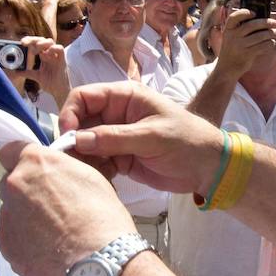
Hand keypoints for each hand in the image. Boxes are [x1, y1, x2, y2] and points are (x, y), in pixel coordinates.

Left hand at [0, 143, 135, 275]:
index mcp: (35, 162)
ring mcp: (6, 217)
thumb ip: (62, 171)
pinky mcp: (5, 246)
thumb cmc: (103, 218)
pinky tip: (47, 250)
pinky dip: (25, 241)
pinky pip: (12, 237)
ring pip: (10, 211)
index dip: (25, 163)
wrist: (99, 263)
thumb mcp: (90, 178)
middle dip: (26, 191)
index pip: (11, 151)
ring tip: (53, 235)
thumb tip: (56, 175)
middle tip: (51, 207)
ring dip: (25, 217)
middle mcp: (14, 186)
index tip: (38, 173)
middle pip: (10, 183)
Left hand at [19, 35, 69, 104]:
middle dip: (33, 39)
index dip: (30, 40)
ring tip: (34, 51)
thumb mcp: (36, 76)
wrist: (59, 92)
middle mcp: (50, 54)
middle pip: (43, 40)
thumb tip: (15, 72)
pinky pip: (60, 49)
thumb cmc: (51, 83)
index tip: (22, 42)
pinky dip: (53, 48)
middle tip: (24, 43)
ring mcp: (56, 56)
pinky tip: (46, 53)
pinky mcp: (62, 61)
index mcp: (44, 56)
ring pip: (50, 42)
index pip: (37, 43)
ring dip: (41, 43)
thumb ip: (26, 73)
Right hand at [55, 82, 225, 196]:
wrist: (207, 169)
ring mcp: (116, 138)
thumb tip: (77, 139)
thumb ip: (115, 138)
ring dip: (81, 158)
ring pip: (84, 144)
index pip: (85, 97)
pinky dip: (93, 169)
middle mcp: (116, 115)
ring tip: (86, 172)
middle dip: (72, 140)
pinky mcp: (119, 158)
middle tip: (70, 160)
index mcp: (125, 97)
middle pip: (79, 122)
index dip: (70, 113)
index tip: (67, 136)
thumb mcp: (152, 137)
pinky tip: (102, 179)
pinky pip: (96, 162)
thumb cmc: (186, 142)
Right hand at [212, 8, 275, 78]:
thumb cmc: (233, 49)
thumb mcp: (232, 37)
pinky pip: (262, 46)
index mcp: (228, 29)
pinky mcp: (246, 55)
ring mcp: (239, 46)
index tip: (254, 13)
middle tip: (274, 22)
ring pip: (259, 36)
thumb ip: (241, 28)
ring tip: (275, 32)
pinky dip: (269, 43)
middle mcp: (232, 37)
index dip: (244, 13)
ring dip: (270, 33)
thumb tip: (263, 20)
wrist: (226, 68)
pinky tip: (272, 42)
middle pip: (251, 25)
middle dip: (265, 22)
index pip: (234, 17)